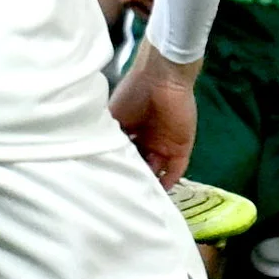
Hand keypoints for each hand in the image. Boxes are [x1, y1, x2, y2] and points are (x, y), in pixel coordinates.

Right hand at [110, 47, 196, 182]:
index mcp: (129, 133)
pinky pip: (176, 170)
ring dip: (150, 184)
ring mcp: (164, 146)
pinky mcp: (181, 148)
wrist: (161, 79)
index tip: (108, 184)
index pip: (124, 156)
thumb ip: (109, 136)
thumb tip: (97, 158)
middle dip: (134, 178)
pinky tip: (159, 193)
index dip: (118, 168)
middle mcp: (146, 142)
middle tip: (124, 195)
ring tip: (139, 198)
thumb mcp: (112, 116)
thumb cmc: (133, 94)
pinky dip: (169, 182)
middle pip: (140, 166)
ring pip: (157, 171)